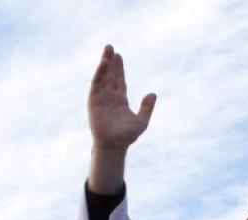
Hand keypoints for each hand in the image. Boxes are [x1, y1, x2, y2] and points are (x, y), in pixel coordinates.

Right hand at [86, 45, 155, 192]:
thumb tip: (153, 94)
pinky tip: (104, 63)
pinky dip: (100, 73)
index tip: (119, 56)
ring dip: (105, 63)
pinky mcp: (94, 101)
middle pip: (110, 75)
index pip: (119, 81)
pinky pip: (96, 84)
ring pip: (103, 76)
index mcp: (120, 101)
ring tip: (107, 49)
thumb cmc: (127, 137)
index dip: (119, 69)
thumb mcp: (142, 122)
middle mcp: (110, 97)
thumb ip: (147, 108)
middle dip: (111, 62)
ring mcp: (101, 98)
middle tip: (111, 46)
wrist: (114, 145)